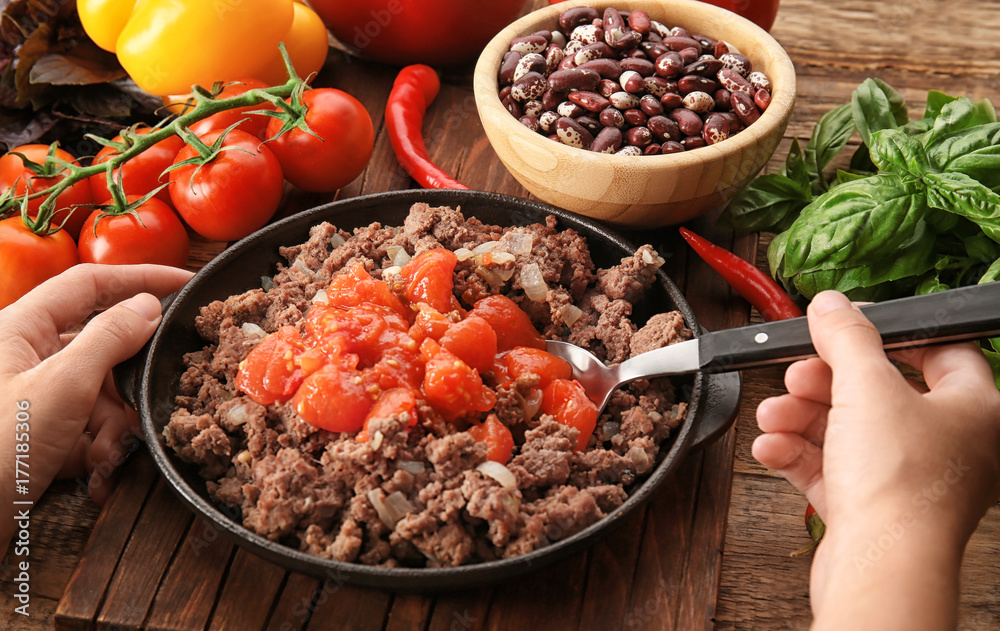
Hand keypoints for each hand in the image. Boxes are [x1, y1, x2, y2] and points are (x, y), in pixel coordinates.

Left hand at [1, 264, 191, 550]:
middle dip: (129, 387)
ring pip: (100, 396)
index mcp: (20, 329)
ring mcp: (32, 397)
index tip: (186, 283)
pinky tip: (96, 476)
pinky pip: (86, 429)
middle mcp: (25, 357)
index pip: (88, 284)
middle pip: (103, 350)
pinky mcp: (38, 434)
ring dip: (113, 430)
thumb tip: (148, 305)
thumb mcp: (62, 387)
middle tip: (148, 406)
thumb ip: (110, 338)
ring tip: (105, 459)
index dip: (141, 277)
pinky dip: (98, 452)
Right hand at [752, 290, 999, 628]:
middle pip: (878, 391)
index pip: (938, 350)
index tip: (845, 324)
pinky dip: (796, 452)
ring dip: (800, 416)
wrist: (881, 567)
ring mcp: (907, 478)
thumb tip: (832, 304)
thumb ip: (847, 337)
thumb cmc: (901, 486)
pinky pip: (830, 467)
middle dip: (823, 381)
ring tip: (774, 415)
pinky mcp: (871, 507)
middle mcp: (947, 444)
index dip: (888, 332)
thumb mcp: (867, 386)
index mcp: (973, 409)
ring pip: (847, 429)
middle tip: (798, 373)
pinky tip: (771, 446)